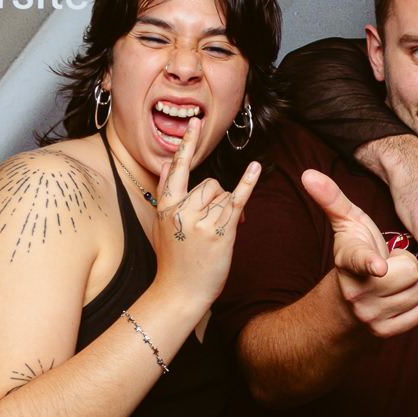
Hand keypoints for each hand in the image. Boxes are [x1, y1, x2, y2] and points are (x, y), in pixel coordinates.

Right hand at [151, 118, 260, 306]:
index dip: (187, 144)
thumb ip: (166, 192)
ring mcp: (201, 220)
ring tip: (219, 233)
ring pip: (223, 194)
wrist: (179, 294)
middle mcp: (182, 210)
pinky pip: (237, 200)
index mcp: (166, 206)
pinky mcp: (220, 232)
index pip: (178, 168)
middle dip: (217, 199)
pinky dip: (247, 184)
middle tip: (214, 223)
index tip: (195, 122)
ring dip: (227, 210)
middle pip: (210, 183)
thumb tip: (168, 164)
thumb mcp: (161, 224)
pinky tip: (256, 168)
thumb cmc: (173, 261)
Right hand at [301, 169, 417, 337]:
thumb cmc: (355, 253)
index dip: (371, 263)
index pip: (362, 261)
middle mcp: (357, 292)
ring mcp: (370, 316)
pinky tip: (399, 298)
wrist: (348, 300)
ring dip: (413, 286)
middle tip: (390, 266)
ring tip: (394, 282)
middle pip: (412, 272)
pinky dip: (417, 304)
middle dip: (408, 266)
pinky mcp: (385, 332)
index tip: (378, 266)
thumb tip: (307, 173)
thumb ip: (331, 198)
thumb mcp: (346, 224)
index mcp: (349, 262)